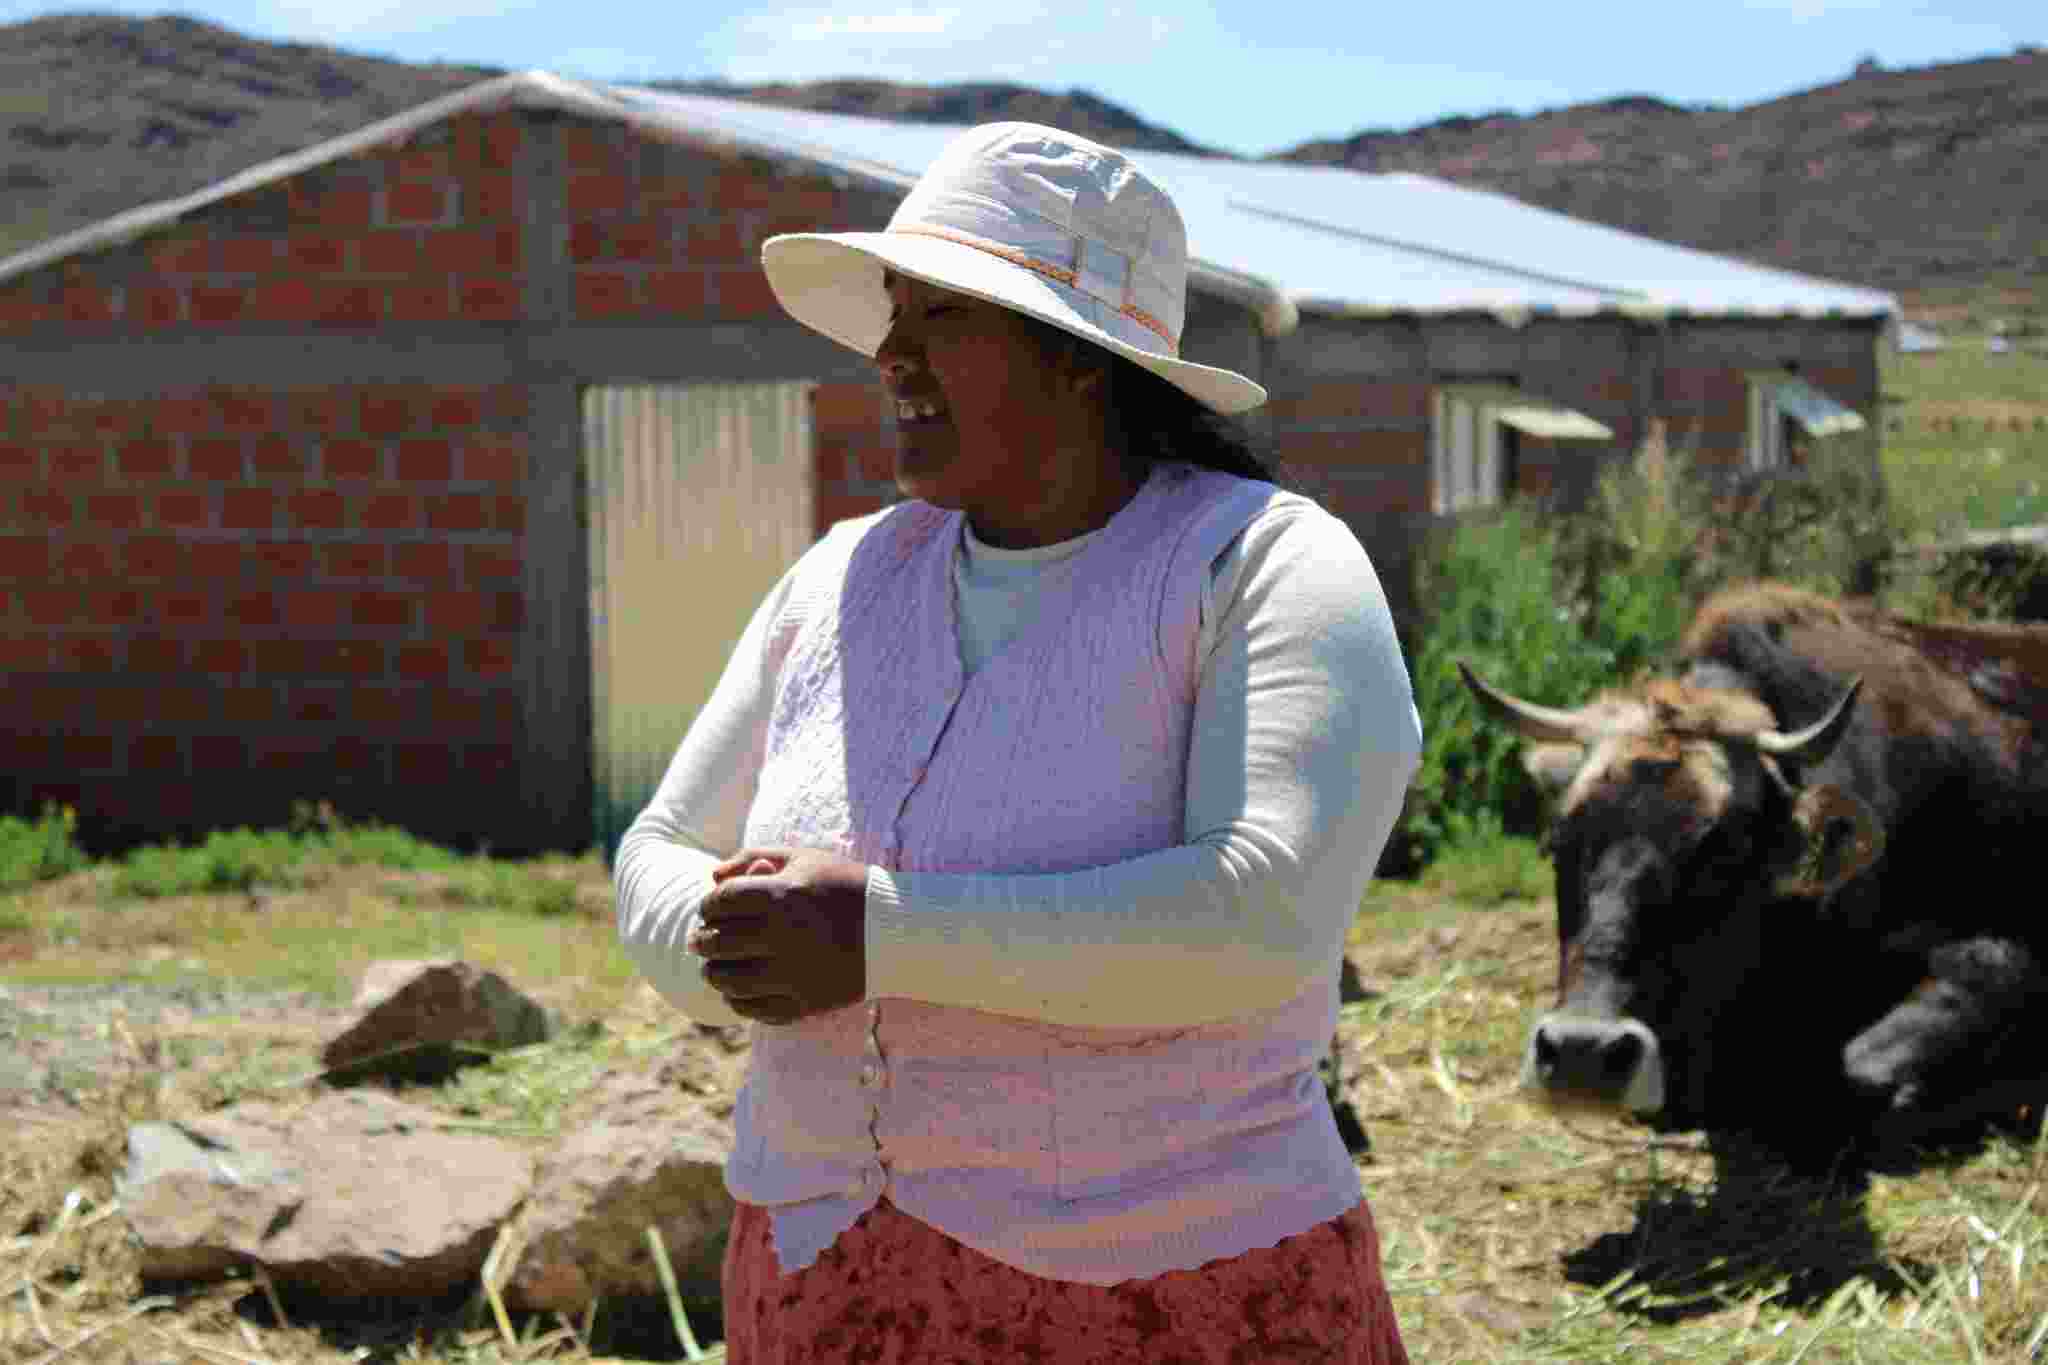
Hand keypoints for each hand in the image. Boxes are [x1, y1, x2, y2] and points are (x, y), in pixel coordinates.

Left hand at [690, 847, 868, 1024]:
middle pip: (717, 942)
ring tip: (713, 967)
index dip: (707, 905)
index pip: (719, 903)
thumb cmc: (844, 885)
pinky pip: (754, 1009)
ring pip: (728, 980)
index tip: (710, 909)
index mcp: (780, 895)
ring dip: (713, 973)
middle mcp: (783, 936)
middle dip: (702, 939)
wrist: (896, 928)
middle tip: (698, 939)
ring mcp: (793, 974)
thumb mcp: (803, 857)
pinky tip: (737, 990)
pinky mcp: (804, 1003)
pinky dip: (737, 1001)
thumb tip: (712, 877)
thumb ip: (753, 857)